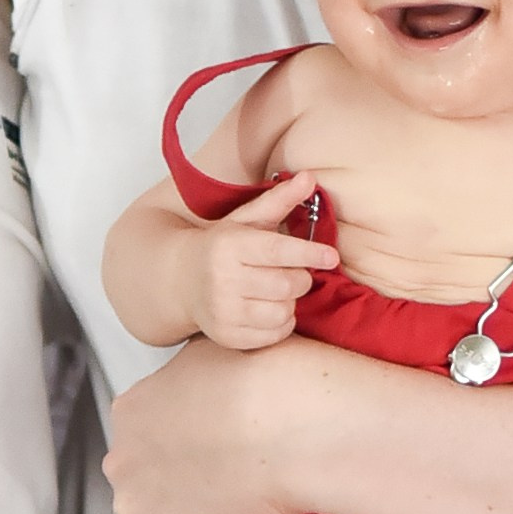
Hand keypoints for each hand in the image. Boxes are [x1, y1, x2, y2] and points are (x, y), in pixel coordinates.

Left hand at [106, 333, 314, 513]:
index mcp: (130, 412)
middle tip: (228, 472)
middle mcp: (124, 463)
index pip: (144, 437)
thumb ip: (189, 379)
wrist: (293, 426)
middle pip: (145, 482)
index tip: (210, 445)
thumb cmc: (267, 382)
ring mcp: (144, 511)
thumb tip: (203, 388)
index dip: (182, 443)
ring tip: (241, 496)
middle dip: (181, 482)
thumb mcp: (212, 350)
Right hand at [181, 173, 337, 349]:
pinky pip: (275, 334)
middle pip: (287, 285)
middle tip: (294, 272)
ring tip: (278, 291)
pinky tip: (269, 309)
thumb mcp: (247, 219)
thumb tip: (309, 177)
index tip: (331, 257)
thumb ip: (279, 200)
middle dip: (301, 278)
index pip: (277, 251)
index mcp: (229, 245)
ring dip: (291, 301)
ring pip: (283, 311)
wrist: (181, 280)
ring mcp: (223, 311)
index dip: (309, 253)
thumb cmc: (222, 247)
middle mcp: (222, 279)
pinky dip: (282, 323)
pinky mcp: (226, 335)